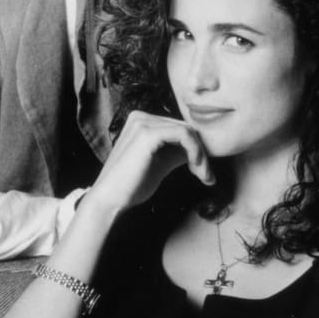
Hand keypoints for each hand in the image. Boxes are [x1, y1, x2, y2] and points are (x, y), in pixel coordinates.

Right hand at [85, 110, 212, 216]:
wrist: (111, 200)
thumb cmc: (133, 185)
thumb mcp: (161, 163)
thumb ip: (177, 152)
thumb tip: (202, 150)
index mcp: (142, 122)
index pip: (180, 128)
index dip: (197, 149)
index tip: (205, 173)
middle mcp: (141, 117)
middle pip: (186, 128)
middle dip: (202, 153)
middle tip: (208, 177)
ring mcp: (143, 122)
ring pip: (188, 131)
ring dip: (201, 154)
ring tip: (204, 176)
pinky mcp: (148, 133)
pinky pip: (184, 135)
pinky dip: (196, 152)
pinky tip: (196, 169)